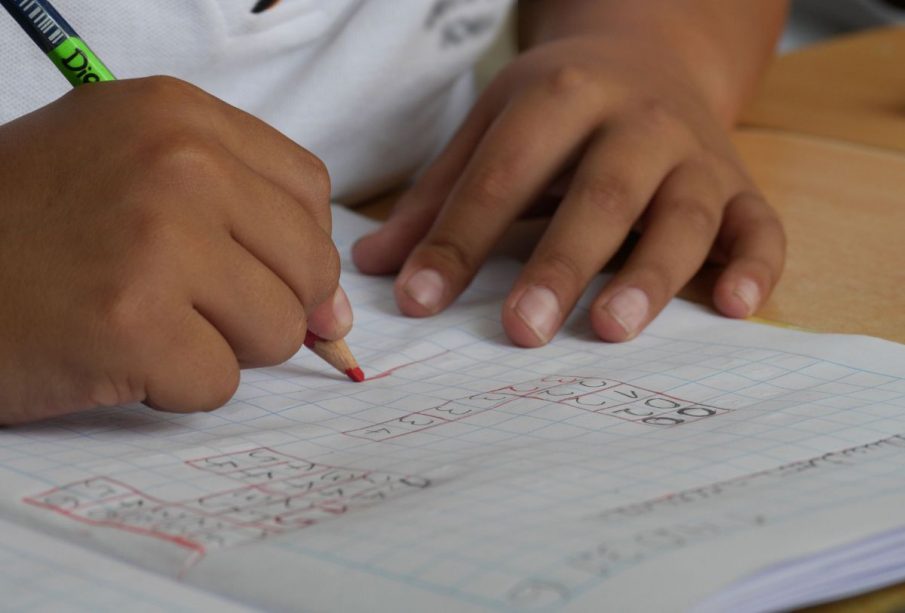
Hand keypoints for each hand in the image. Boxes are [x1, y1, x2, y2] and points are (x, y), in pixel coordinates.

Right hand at [0, 77, 344, 423]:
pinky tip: (117, 354)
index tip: (260, 273)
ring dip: (220, 346)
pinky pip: (219, 383)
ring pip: (277, 330)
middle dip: (265, 305)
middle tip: (188, 304)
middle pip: (310, 265)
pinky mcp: (132, 324)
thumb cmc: (29, 228)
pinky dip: (174, 386)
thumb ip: (245, 220)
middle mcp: (178, 163)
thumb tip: (337, 313)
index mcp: (179, 116)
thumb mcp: (132, 174)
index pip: (309, 191)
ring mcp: (157, 241)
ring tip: (147, 322)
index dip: (294, 248)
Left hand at [353, 36, 784, 345]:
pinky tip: (735, 308)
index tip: (420, 302)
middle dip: (561, 263)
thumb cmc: (559, 108)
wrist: (651, 55)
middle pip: (601, 194)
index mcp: (561, 97)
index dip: (459, 239)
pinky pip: (761, 226)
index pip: (504, 175)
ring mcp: (696, 154)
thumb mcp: (492, 129)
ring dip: (651, 274)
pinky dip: (756, 266)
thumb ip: (438, 198)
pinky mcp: (741, 185)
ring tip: (611, 329)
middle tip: (522, 330)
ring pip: (684, 214)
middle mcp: (637, 121)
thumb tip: (373, 268)